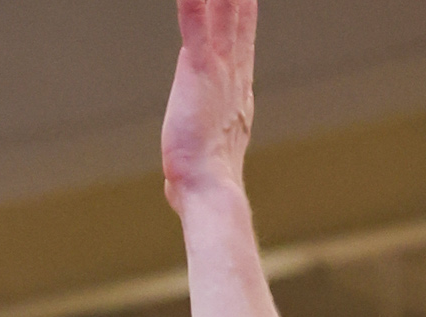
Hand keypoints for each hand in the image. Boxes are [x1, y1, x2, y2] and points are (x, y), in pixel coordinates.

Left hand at [163, 0, 256, 208]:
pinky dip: (192, 1)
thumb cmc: (205, 183)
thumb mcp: (207, 154)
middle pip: (237, 16)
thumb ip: (200, 146)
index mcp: (237, 91)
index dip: (244, 11)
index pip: (242, 39)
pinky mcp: (198, 70)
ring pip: (221, 12)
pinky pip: (194, 23)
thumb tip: (181, 173)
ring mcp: (219, 70)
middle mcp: (234, 73)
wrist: (211, 189)